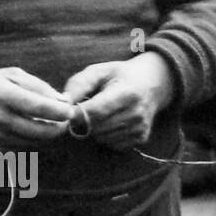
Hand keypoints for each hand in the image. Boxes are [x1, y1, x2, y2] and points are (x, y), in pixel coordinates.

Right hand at [0, 67, 73, 150]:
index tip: (72, 111)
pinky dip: (29, 143)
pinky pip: (21, 151)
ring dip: (45, 136)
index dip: (60, 112)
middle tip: (64, 121)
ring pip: (35, 144)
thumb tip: (63, 102)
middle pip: (42, 132)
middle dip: (59, 128)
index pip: (39, 108)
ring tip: (44, 124)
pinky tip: (25, 131)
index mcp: (3, 95)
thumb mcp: (9, 75)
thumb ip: (38, 86)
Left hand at [61, 53, 176, 151]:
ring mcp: (140, 128)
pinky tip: (109, 121)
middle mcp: (136, 113)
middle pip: (96, 127)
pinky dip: (105, 135)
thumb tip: (63, 102)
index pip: (96, 111)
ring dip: (93, 128)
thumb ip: (79, 84)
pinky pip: (112, 144)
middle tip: (83, 109)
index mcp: (127, 93)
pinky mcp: (141, 138)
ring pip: (102, 137)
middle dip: (83, 120)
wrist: (153, 83)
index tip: (66, 111)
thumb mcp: (99, 71)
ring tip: (99, 113)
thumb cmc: (119, 75)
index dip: (76, 113)